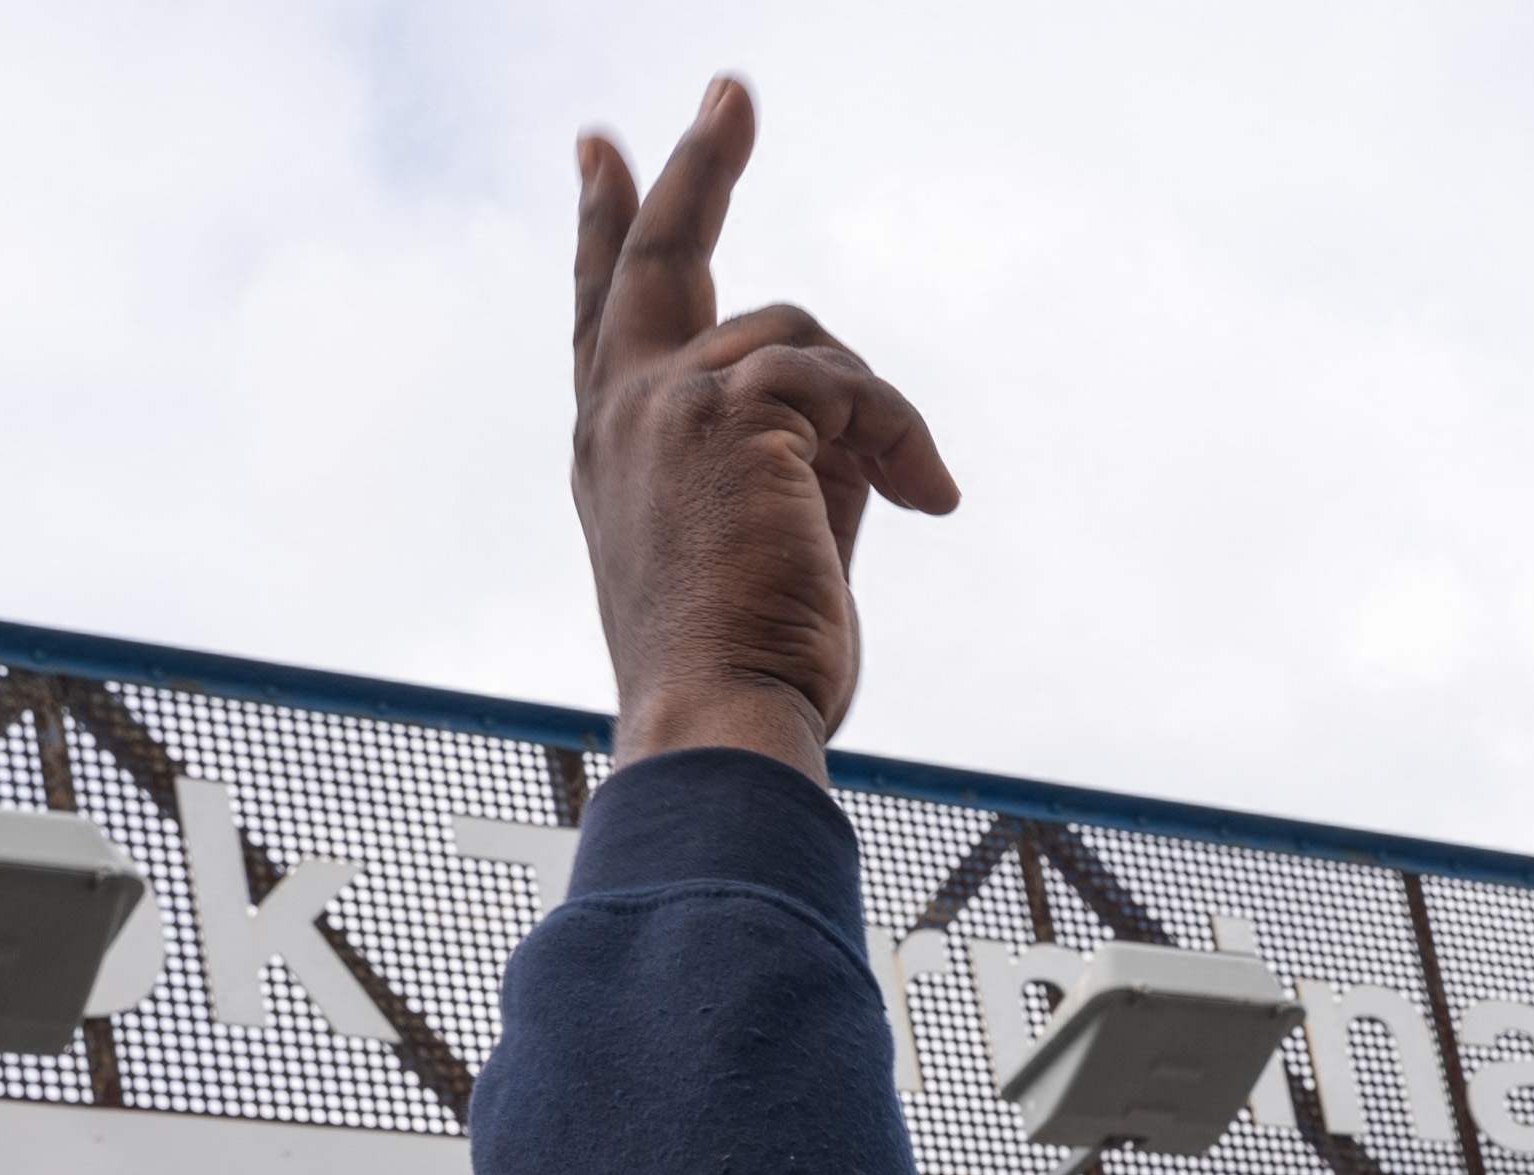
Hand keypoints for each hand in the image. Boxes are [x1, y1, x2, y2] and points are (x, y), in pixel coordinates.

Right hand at [570, 80, 958, 773]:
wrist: (720, 722)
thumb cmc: (745, 671)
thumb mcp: (764, 547)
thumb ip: (793, 467)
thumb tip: (856, 434)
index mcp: (611, 447)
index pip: (603, 313)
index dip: (606, 229)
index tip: (603, 152)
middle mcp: (618, 413)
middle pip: (659, 255)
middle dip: (699, 165)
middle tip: (731, 93)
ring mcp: (664, 404)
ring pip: (803, 341)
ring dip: (875, 411)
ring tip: (917, 490)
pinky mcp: (730, 413)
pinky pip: (846, 383)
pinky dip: (900, 435)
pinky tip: (930, 499)